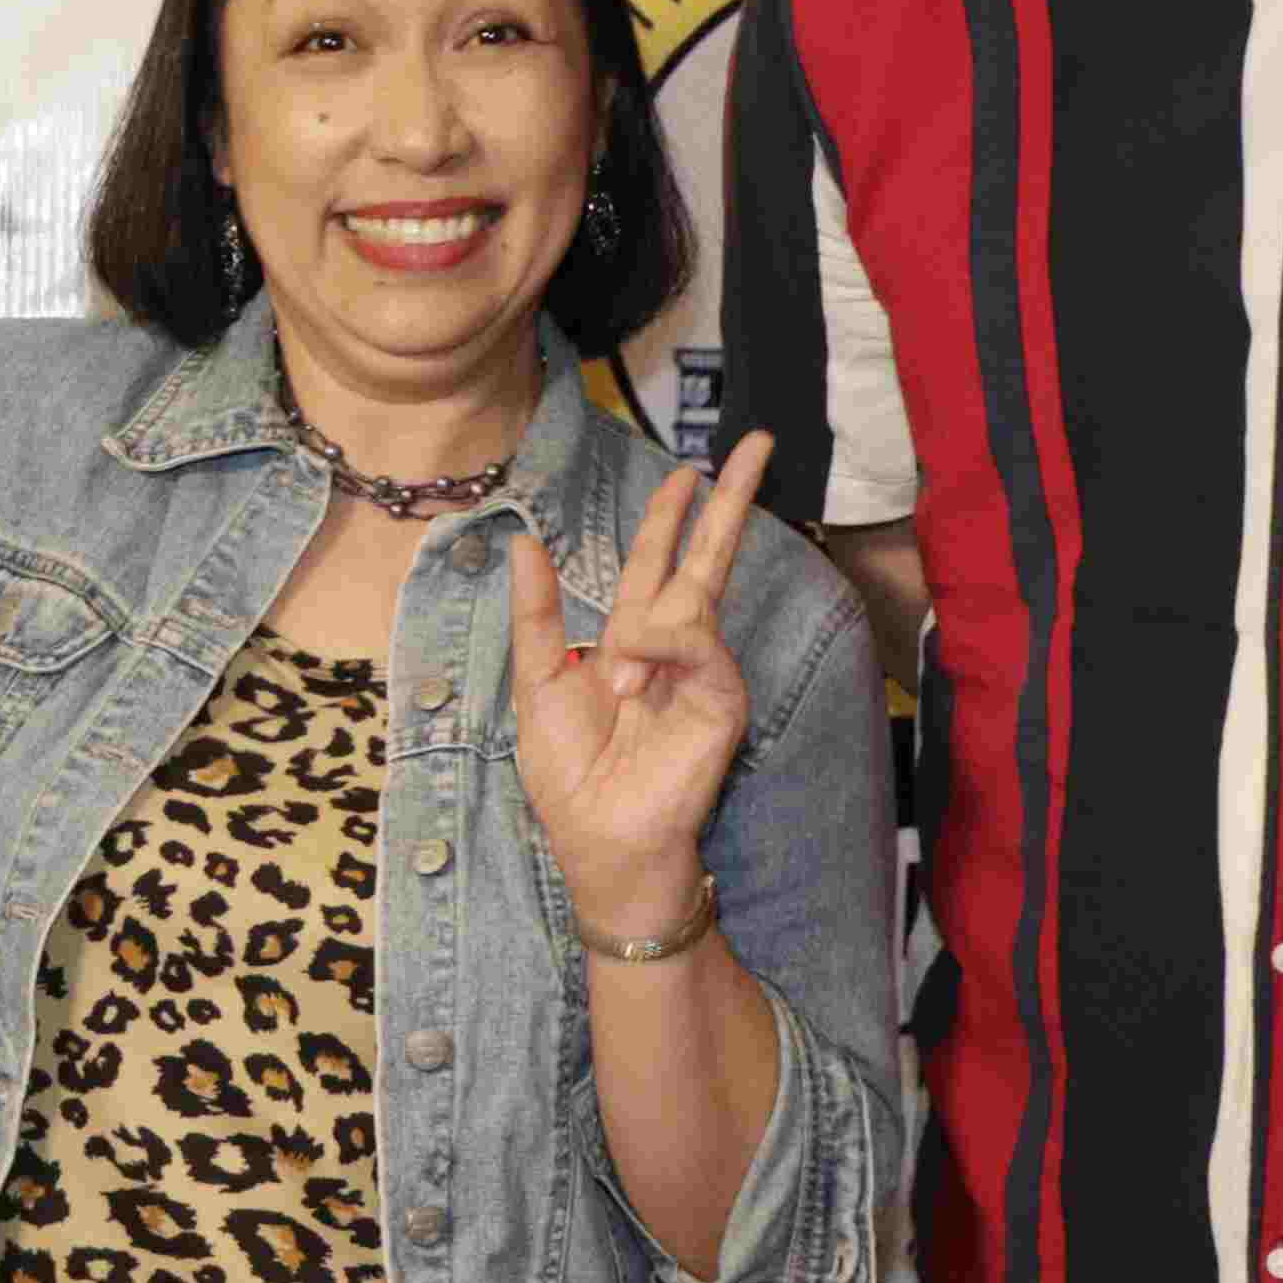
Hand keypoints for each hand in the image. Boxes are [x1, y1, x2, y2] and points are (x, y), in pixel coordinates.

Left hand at [501, 442, 771, 948]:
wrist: (598, 841)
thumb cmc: (570, 775)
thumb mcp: (536, 681)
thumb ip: (536, 612)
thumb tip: (525, 540)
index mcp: (633, 638)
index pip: (660, 560)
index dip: (673, 513)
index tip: (690, 466)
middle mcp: (676, 647)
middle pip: (709, 556)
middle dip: (730, 500)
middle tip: (758, 441)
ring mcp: (704, 672)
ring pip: (697, 598)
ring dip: (647, 627)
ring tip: (617, 691)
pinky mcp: (722, 700)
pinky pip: (699, 647)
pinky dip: (663, 649)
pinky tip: (634, 679)